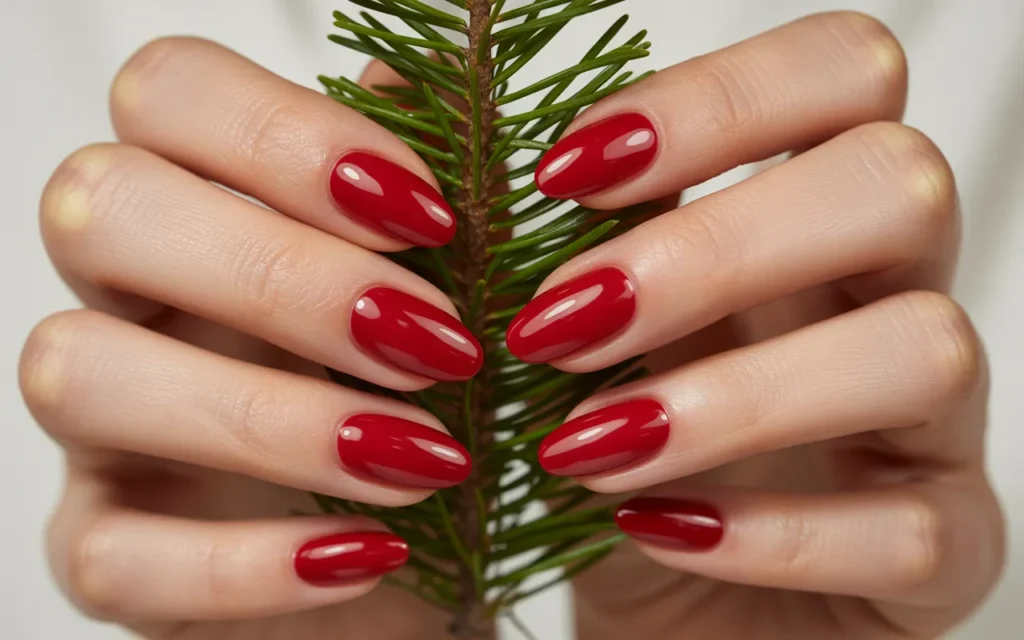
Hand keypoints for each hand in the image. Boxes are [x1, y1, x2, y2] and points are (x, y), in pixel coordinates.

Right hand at [20, 38, 474, 638]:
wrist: (444, 562)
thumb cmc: (448, 405)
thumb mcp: (463, 291)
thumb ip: (435, 184)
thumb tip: (431, 75)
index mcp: (214, 204)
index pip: (169, 94)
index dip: (285, 133)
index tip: (429, 214)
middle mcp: (136, 298)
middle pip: (100, 208)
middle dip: (278, 272)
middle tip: (434, 342)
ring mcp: (106, 430)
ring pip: (75, 371)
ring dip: (274, 418)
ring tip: (427, 458)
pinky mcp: (109, 551)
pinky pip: (111, 556)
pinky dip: (248, 562)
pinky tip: (368, 555)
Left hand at [509, 12, 1004, 639]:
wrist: (653, 609)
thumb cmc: (597, 455)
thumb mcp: (543, 326)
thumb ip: (493, 209)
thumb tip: (398, 81)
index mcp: (800, 210)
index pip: (840, 72)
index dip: (720, 97)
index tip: (563, 172)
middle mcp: (882, 293)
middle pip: (897, 183)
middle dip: (717, 247)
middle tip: (564, 323)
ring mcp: (928, 425)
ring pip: (924, 348)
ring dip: (733, 396)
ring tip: (588, 447)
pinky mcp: (944, 551)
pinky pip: (917, 529)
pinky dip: (772, 531)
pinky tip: (654, 531)